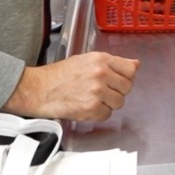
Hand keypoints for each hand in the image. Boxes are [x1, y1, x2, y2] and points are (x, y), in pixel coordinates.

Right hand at [2, 52, 138, 120]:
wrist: (39, 89)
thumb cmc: (59, 75)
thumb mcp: (87, 60)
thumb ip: (112, 63)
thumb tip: (135, 64)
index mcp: (101, 59)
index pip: (131, 69)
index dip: (126, 77)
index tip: (119, 81)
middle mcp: (101, 74)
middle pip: (127, 87)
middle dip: (116, 91)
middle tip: (103, 92)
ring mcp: (97, 91)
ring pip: (119, 102)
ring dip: (108, 104)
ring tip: (93, 99)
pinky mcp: (91, 108)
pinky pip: (107, 114)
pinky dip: (98, 114)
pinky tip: (86, 107)